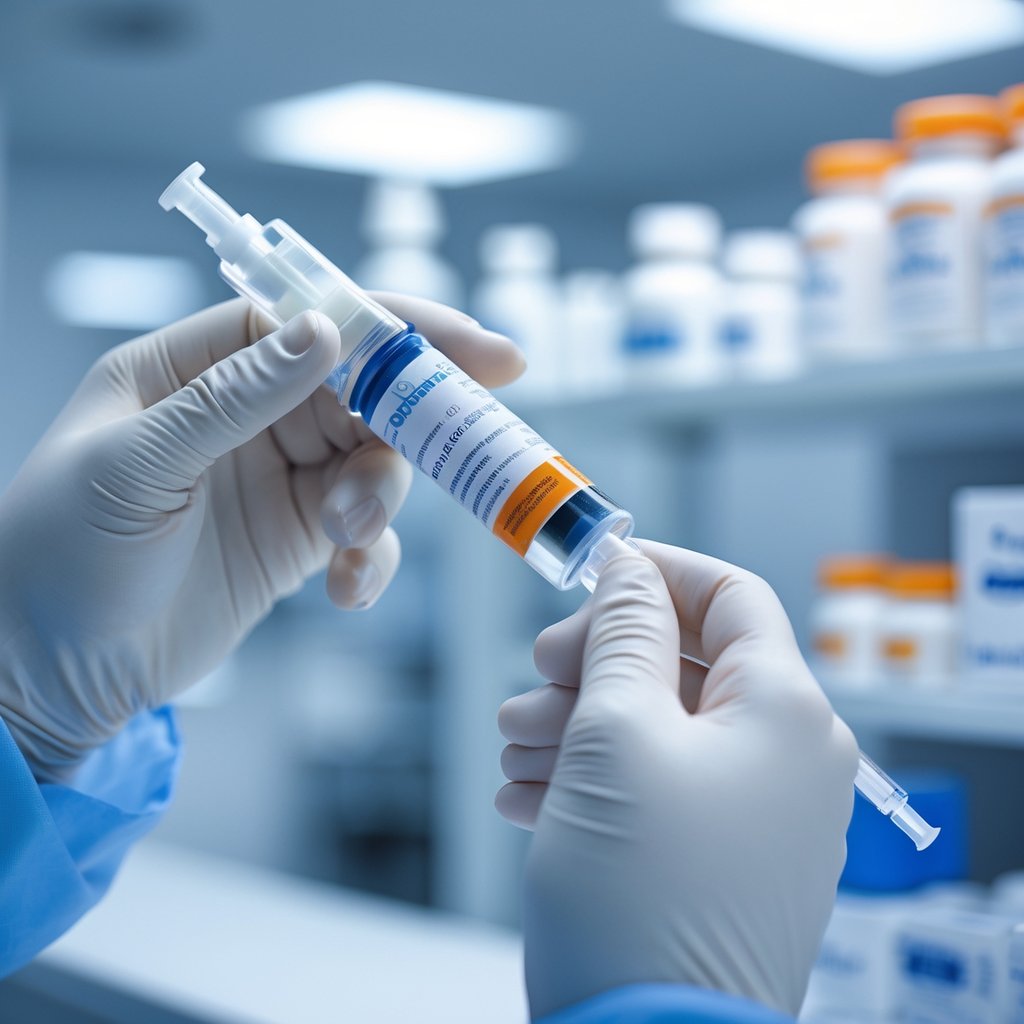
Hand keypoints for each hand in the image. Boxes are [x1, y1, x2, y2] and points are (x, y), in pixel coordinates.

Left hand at [0, 295, 522, 780]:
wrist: (51, 674)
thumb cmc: (59, 555)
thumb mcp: (135, 465)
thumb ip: (232, 397)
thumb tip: (324, 332)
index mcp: (190, 367)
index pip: (306, 320)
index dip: (390, 325)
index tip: (472, 347)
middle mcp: (244, 412)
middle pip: (359, 388)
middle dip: (414, 416)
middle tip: (472, 442)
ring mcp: (276, 476)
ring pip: (374, 460)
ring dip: (381, 495)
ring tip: (347, 536)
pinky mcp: (298, 538)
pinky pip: (366, 532)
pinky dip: (372, 558)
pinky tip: (345, 590)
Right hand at [497, 541, 857, 1018]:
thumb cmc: (638, 894)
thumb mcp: (616, 733)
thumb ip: (625, 633)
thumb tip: (630, 572)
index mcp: (785, 712)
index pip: (731, 597)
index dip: (657, 573)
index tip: (592, 570)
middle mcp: (787, 760)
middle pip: (684, 665)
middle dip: (595, 664)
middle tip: (534, 682)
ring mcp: (756, 818)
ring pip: (659, 731)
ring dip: (579, 727)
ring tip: (516, 753)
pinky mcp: (719, 865)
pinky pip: (658, 792)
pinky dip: (593, 781)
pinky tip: (528, 798)